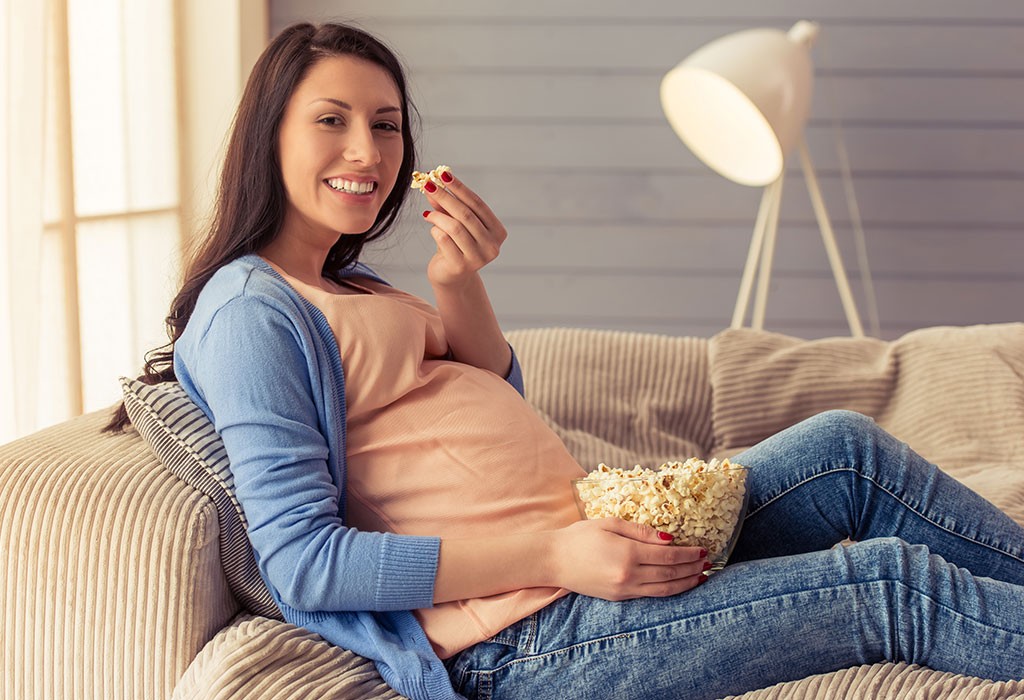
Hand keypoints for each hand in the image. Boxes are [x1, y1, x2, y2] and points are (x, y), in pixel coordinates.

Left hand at [419, 170, 506, 288]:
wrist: (450, 277)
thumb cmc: (455, 245)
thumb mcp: (453, 222)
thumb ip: (445, 205)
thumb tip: (432, 184)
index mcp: (498, 232)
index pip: (478, 204)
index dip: (459, 188)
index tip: (443, 174)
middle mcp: (492, 246)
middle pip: (466, 214)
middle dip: (445, 196)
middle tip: (427, 183)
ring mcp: (478, 258)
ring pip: (454, 227)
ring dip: (437, 216)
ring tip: (426, 213)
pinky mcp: (461, 267)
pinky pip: (444, 240)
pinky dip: (435, 231)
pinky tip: (433, 230)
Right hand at [552, 518, 709, 600]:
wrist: (553, 560)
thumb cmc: (579, 537)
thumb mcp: (609, 524)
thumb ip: (640, 531)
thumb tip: (669, 538)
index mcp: (627, 554)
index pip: (668, 555)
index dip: (689, 554)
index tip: (703, 550)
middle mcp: (629, 575)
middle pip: (670, 573)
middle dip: (692, 569)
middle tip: (708, 563)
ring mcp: (624, 590)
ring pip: (664, 589)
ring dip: (685, 583)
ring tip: (700, 577)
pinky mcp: (619, 598)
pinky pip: (651, 595)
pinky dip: (669, 590)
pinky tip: (678, 585)